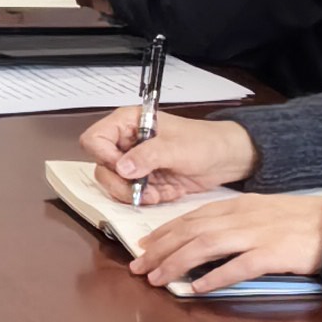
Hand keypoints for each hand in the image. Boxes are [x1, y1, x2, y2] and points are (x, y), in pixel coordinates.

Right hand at [77, 103, 257, 200]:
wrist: (226, 159)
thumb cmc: (205, 142)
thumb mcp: (176, 147)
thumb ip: (147, 155)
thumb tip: (122, 167)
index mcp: (128, 123)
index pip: (95, 139)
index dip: (104, 157)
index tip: (124, 169)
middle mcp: (126, 142)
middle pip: (101, 167)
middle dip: (121, 184)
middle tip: (140, 191)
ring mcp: (134, 162)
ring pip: (114, 184)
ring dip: (134, 194)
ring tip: (157, 194)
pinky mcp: (144, 179)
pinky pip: (132, 195)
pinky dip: (148, 198)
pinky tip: (166, 192)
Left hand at [124, 192, 321, 295]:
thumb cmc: (301, 221)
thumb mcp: (262, 212)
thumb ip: (234, 222)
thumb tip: (205, 238)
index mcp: (237, 206)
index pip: (191, 217)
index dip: (164, 232)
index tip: (144, 245)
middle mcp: (242, 217)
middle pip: (190, 231)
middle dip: (160, 249)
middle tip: (138, 266)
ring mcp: (257, 234)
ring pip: (205, 246)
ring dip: (177, 263)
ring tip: (158, 278)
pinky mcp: (274, 253)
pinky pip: (238, 266)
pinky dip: (215, 277)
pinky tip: (198, 288)